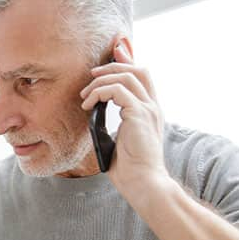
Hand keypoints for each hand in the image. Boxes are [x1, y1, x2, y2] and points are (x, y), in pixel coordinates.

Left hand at [79, 43, 167, 200]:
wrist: (143, 183)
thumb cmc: (129, 168)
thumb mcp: (118, 140)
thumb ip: (112, 124)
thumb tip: (94, 115)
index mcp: (150, 111)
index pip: (142, 77)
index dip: (127, 62)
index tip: (110, 57)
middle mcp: (153, 107)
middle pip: (138, 70)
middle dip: (113, 65)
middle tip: (92, 74)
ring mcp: (148, 109)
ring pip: (126, 76)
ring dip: (101, 81)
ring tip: (85, 96)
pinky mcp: (139, 115)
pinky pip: (116, 91)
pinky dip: (99, 93)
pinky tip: (88, 105)